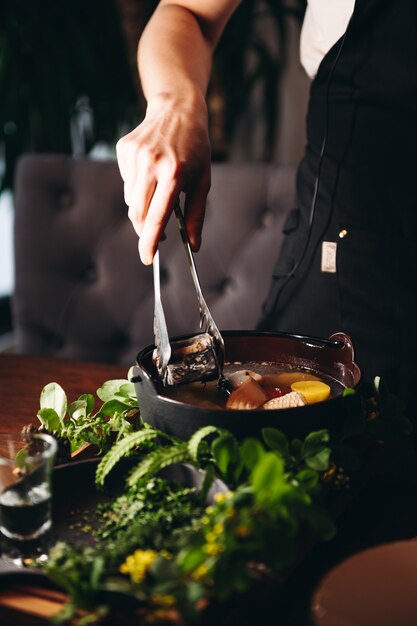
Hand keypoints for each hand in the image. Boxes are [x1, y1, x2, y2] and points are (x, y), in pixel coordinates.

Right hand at [116, 92, 210, 264]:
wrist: (177, 109)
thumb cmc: (195, 149)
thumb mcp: (203, 181)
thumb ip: (196, 215)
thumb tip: (193, 245)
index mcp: (174, 173)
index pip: (157, 216)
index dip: (150, 241)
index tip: (147, 258)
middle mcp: (152, 163)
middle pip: (138, 213)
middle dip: (145, 230)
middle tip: (156, 235)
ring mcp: (135, 155)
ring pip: (131, 200)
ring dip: (143, 206)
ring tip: (159, 190)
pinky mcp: (124, 149)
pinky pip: (127, 182)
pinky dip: (137, 186)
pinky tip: (150, 170)